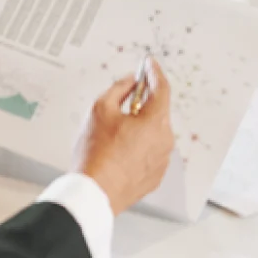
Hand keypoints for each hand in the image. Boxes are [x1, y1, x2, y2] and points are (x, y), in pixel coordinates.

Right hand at [73, 60, 174, 214]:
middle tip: (123, 99)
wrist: (93, 194)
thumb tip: (131, 82)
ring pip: (153, 132)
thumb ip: (119, 88)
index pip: (162, 87)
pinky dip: (139, 146)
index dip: (154, 71)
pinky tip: (119, 150)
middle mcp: (165, 140)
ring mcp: (162, 160)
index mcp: (156, 121)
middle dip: (142, 102)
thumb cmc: (96, 154)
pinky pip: (150, 152)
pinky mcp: (154, 176)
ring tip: (114, 133)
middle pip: (157, 110)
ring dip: (139, 126)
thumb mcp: (101, 108)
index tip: (149, 64)